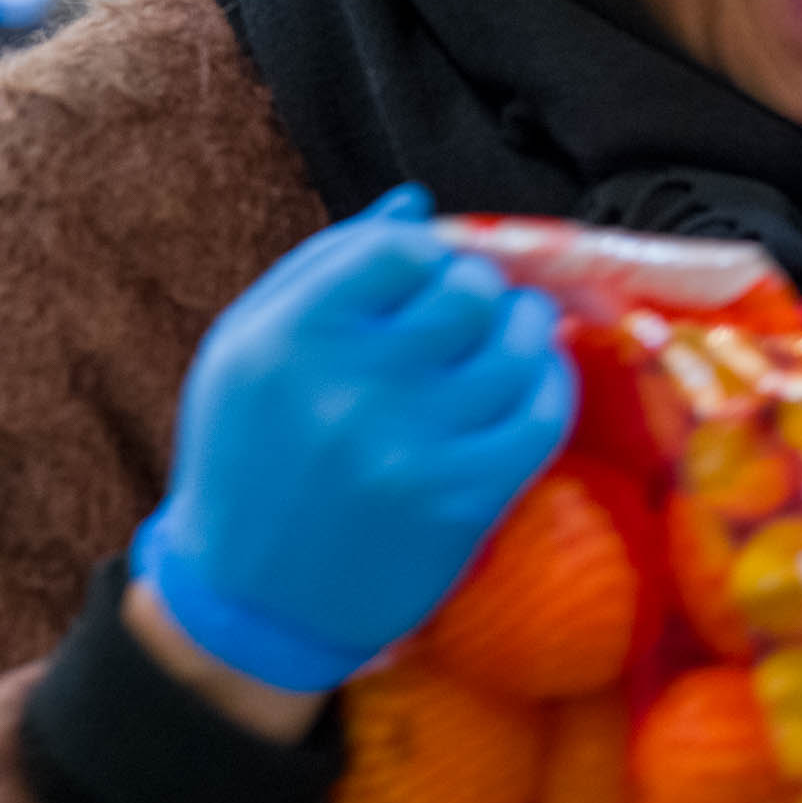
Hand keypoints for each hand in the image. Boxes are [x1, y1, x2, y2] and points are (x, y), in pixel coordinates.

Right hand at [130, 188, 574, 695]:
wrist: (251, 602)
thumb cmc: (252, 461)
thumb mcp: (250, 357)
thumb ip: (326, 269)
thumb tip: (415, 200)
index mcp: (283, 339)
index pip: (399, 248)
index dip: (432, 251)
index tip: (435, 273)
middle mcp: (345, 385)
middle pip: (467, 290)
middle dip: (484, 289)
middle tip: (482, 306)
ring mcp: (408, 444)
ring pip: (516, 344)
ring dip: (529, 329)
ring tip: (517, 334)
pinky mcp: (461, 497)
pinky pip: (542, 412)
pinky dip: (551, 385)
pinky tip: (533, 383)